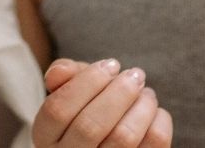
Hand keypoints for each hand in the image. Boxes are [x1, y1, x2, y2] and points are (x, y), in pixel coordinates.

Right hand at [33, 59, 172, 146]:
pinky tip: (153, 113)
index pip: (58, 109)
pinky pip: (152, 144)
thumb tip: (61, 70)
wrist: (106, 143)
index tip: (111, 64)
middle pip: (91, 125)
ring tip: (146, 92)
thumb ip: (64, 75)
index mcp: (46, 138)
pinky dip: (158, 120)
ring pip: (124, 137)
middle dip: (119, 92)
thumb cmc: (87, 111)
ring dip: (142, 105)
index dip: (86, 81)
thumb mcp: (70, 91)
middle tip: (135, 74)